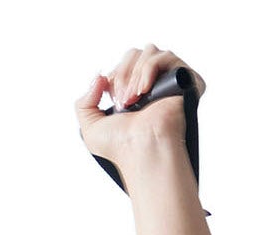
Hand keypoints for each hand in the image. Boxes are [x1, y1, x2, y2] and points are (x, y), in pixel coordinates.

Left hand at [74, 43, 204, 175]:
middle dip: (122, 74)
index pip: (124, 63)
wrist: (141, 150)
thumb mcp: (90, 128)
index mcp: (134, 92)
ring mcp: (168, 81)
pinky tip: (145, 90)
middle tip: (123, 101)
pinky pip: (166, 56)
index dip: (115, 76)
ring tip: (134, 99)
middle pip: (134, 53)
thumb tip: (98, 77)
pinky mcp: (184, 79)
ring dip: (135, 74)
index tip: (113, 99)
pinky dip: (150, 69)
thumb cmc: (120, 146)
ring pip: (149, 51)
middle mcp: (152, 85)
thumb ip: (83, 103)